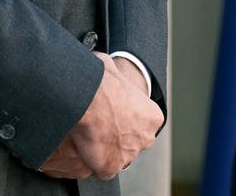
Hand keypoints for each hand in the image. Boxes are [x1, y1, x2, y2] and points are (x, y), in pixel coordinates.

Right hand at [24, 52, 162, 180]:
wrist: (86, 99)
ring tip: (88, 133)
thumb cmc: (99, 81)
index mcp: (152, 116)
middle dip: (119, 133)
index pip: (142, 121)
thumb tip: (105, 66)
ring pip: (117, 154)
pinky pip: (101, 167)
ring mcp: (129, 155)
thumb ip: (115, 76)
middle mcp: (145, 138)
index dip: (125, 115)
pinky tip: (83, 145)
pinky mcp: (110, 168)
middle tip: (100, 122)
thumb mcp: (111, 67)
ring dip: (105, 146)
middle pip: (132, 139)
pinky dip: (92, 159)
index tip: (112, 110)